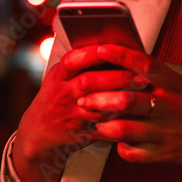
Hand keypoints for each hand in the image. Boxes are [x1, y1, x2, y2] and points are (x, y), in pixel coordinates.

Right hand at [13, 45, 154, 181]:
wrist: (37, 133)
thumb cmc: (57, 99)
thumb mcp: (60, 78)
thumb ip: (82, 64)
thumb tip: (117, 48)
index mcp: (58, 75)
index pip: (74, 60)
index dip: (93, 53)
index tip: (116, 48)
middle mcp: (62, 93)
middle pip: (89, 81)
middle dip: (117, 76)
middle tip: (142, 74)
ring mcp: (70, 113)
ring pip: (97, 105)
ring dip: (122, 98)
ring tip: (144, 93)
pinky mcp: (79, 131)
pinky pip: (101, 125)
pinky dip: (120, 119)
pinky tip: (137, 113)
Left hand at [78, 44, 181, 169]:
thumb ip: (172, 71)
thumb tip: (145, 61)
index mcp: (177, 86)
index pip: (145, 66)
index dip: (120, 56)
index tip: (99, 49)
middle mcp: (169, 108)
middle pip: (127, 100)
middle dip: (99, 96)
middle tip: (80, 93)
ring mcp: (166, 134)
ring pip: (125, 130)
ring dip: (104, 124)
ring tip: (92, 119)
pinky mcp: (165, 155)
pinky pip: (135, 154)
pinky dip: (121, 148)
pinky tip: (116, 141)